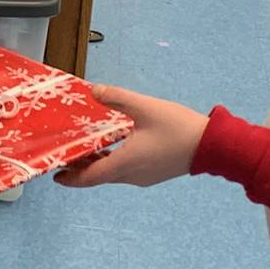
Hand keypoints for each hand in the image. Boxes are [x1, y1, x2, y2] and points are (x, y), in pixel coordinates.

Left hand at [54, 86, 208, 188]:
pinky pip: (126, 172)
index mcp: (126, 163)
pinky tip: (112, 148)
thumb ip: (117, 97)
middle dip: (81, 169)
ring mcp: (144, 177)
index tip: (56, 174)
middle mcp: (132, 176)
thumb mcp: (146, 107)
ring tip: (85, 151)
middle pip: (99, 177)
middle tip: (66, 158)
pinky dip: (113, 163)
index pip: (90, 177)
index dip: (71, 177)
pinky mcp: (154, 173)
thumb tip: (93, 91)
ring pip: (113, 175)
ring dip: (98, 165)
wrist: (213, 146)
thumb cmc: (180, 128)